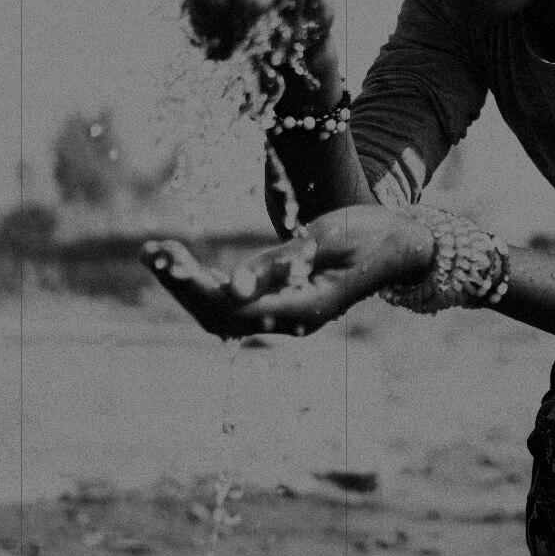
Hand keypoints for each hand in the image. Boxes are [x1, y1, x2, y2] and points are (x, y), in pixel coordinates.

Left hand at [143, 206, 432, 338]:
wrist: (404, 243)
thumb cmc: (371, 234)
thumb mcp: (326, 241)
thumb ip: (280, 264)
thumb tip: (232, 286)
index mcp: (303, 311)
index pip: (231, 307)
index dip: (192, 285)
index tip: (165, 256)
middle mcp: (290, 321)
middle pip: (219, 315)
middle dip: (181, 284)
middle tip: (150, 250)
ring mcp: (286, 315)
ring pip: (222, 312)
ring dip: (187, 284)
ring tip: (155, 251)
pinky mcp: (282, 302)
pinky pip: (234, 302)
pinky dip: (205, 282)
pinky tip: (183, 261)